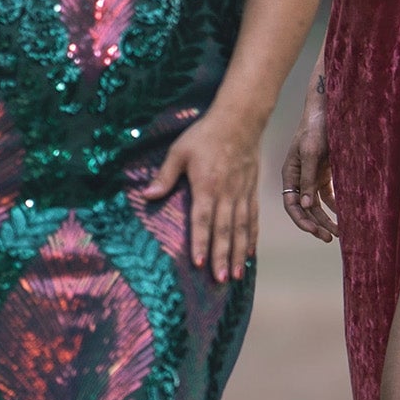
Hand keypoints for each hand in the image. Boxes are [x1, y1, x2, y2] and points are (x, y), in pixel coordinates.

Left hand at [138, 110, 262, 282]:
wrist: (239, 119)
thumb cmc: (205, 134)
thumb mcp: (179, 151)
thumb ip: (165, 176)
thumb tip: (146, 195)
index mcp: (207, 185)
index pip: (203, 220)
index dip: (201, 242)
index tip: (199, 263)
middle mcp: (227, 193)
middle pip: (225, 230)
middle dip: (222, 256)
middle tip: (220, 279)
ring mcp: (242, 193)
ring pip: (241, 229)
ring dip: (239, 253)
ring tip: (236, 274)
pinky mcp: (251, 191)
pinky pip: (252, 219)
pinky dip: (252, 238)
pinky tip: (250, 253)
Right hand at [280, 92, 337, 242]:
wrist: (328, 110)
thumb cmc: (316, 128)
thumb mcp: (312, 153)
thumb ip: (308, 180)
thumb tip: (306, 205)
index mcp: (290, 174)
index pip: (291, 205)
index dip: (302, 220)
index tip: (316, 232)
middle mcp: (299, 179)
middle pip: (305, 208)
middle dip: (317, 224)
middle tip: (330, 238)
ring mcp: (312, 177)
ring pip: (317, 205)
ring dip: (327, 219)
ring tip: (340, 232)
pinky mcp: (324, 174)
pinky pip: (329, 196)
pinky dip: (336, 206)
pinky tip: (346, 215)